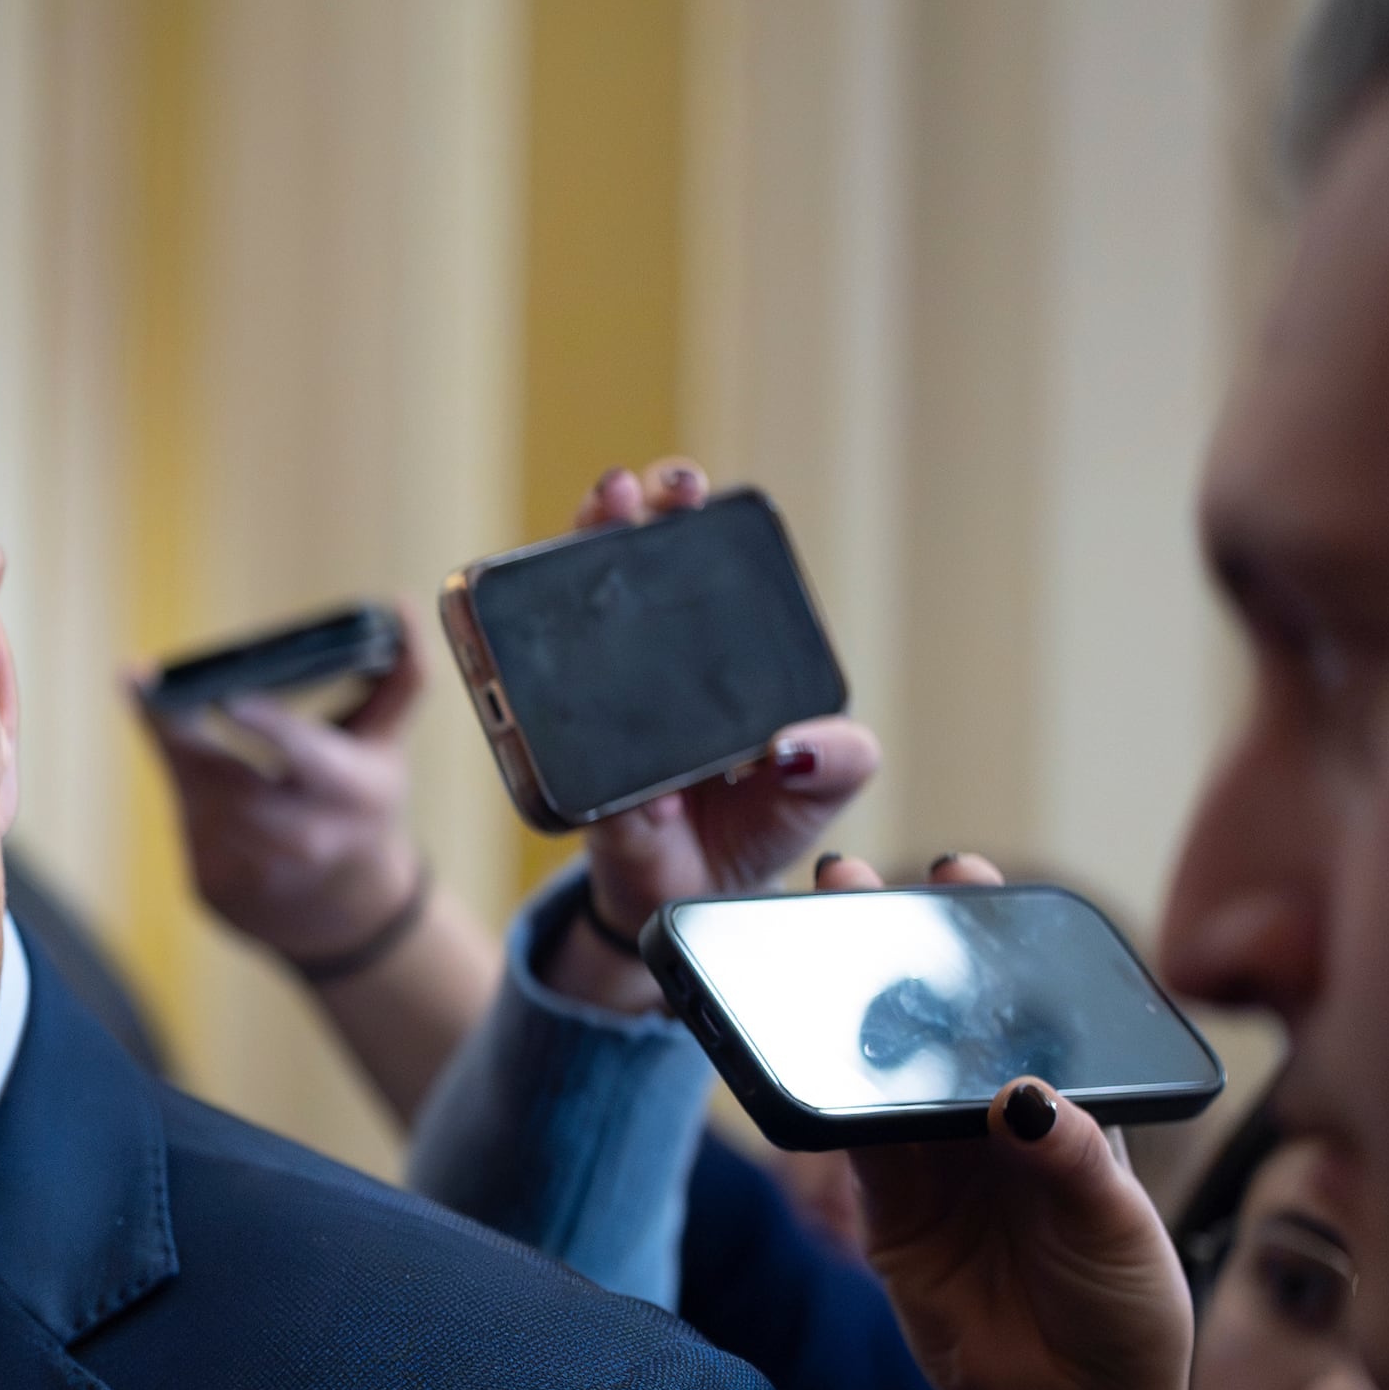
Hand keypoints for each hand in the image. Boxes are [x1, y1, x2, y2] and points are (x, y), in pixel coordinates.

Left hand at [130, 600, 429, 966]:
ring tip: (170, 710)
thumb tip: (401, 604)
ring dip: (179, 750)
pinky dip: (179, 781)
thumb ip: (398, 677)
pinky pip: (180, 814)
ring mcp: (255, 868)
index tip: (225, 696)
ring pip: (195, 791)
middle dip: (185, 731)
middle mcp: (304, 837)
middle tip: (154, 685)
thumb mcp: (384, 743)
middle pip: (228, 775)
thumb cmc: (361, 799)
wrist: (342, 906)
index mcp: (351, 792)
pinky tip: (185, 762)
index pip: (307, 755)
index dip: (266, 726)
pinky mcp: (213, 884)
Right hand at [544, 461, 878, 1013]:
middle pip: (623, 569)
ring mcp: (592, 705)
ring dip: (574, 562)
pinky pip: (549, 732)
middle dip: (626, 513)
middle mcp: (642, 664)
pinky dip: (557, 704)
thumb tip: (795, 743)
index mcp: (709, 659)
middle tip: (639, 490)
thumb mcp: (817, 792)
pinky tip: (567, 670)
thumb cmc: (750, 831)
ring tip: (599, 516)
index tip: (690, 495)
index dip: (689, 522)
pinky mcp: (562, 765)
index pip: (696, 571)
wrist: (684, 900)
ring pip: (569, 620)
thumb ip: (839, 761)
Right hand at [829, 854, 1194, 1389]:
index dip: (988, 942)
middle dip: (893, 950)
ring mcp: (930, 1160)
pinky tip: (801, 1041)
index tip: (962, 877)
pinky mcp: (883, 1205)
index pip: (1022, 1007)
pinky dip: (820, 1093)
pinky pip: (842, 1139)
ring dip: (845, 1007)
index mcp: (1063, 1106)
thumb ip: (1075, 1162)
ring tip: (813, 940)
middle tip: (851, 882)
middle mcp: (989, 1120)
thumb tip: (1023, 1097)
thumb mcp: (1123, 1231)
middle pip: (935, 1022)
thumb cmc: (1123, 1312)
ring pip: (878, 1064)